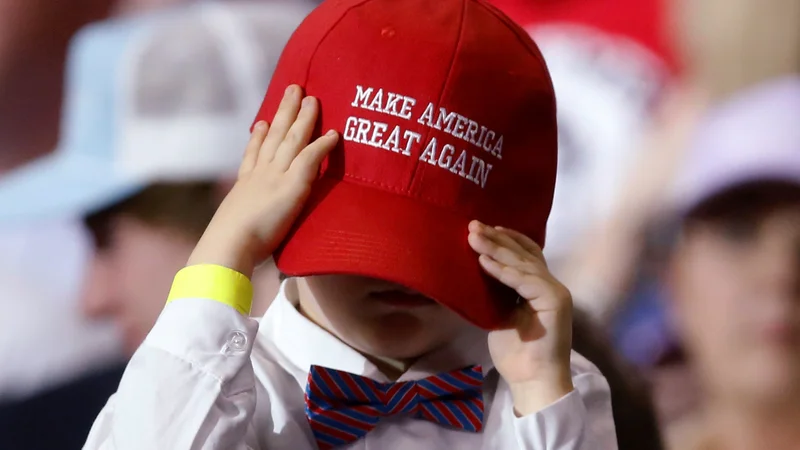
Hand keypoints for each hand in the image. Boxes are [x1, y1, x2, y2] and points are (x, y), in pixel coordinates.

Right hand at [188, 85, 337, 276]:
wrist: (228, 246)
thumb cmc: (229, 251)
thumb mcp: (235, 236)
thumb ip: (244, 234)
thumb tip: (245, 248)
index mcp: (244, 187)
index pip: (252, 157)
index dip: (257, 138)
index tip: (261, 122)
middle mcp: (258, 175)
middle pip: (272, 136)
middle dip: (283, 111)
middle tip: (292, 90)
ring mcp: (275, 176)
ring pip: (291, 138)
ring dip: (303, 116)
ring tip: (312, 97)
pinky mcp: (291, 185)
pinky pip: (310, 158)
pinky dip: (322, 145)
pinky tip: (334, 134)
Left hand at [467, 220, 573, 415]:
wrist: (532, 379)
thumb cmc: (516, 352)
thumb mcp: (500, 314)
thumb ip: (497, 292)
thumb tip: (476, 269)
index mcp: (540, 287)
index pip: (527, 254)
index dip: (507, 239)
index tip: (485, 228)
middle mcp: (551, 285)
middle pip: (523, 254)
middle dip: (497, 238)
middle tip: (472, 225)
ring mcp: (555, 291)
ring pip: (523, 264)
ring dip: (496, 249)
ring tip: (474, 238)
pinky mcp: (554, 301)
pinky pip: (525, 281)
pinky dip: (503, 271)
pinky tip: (484, 262)